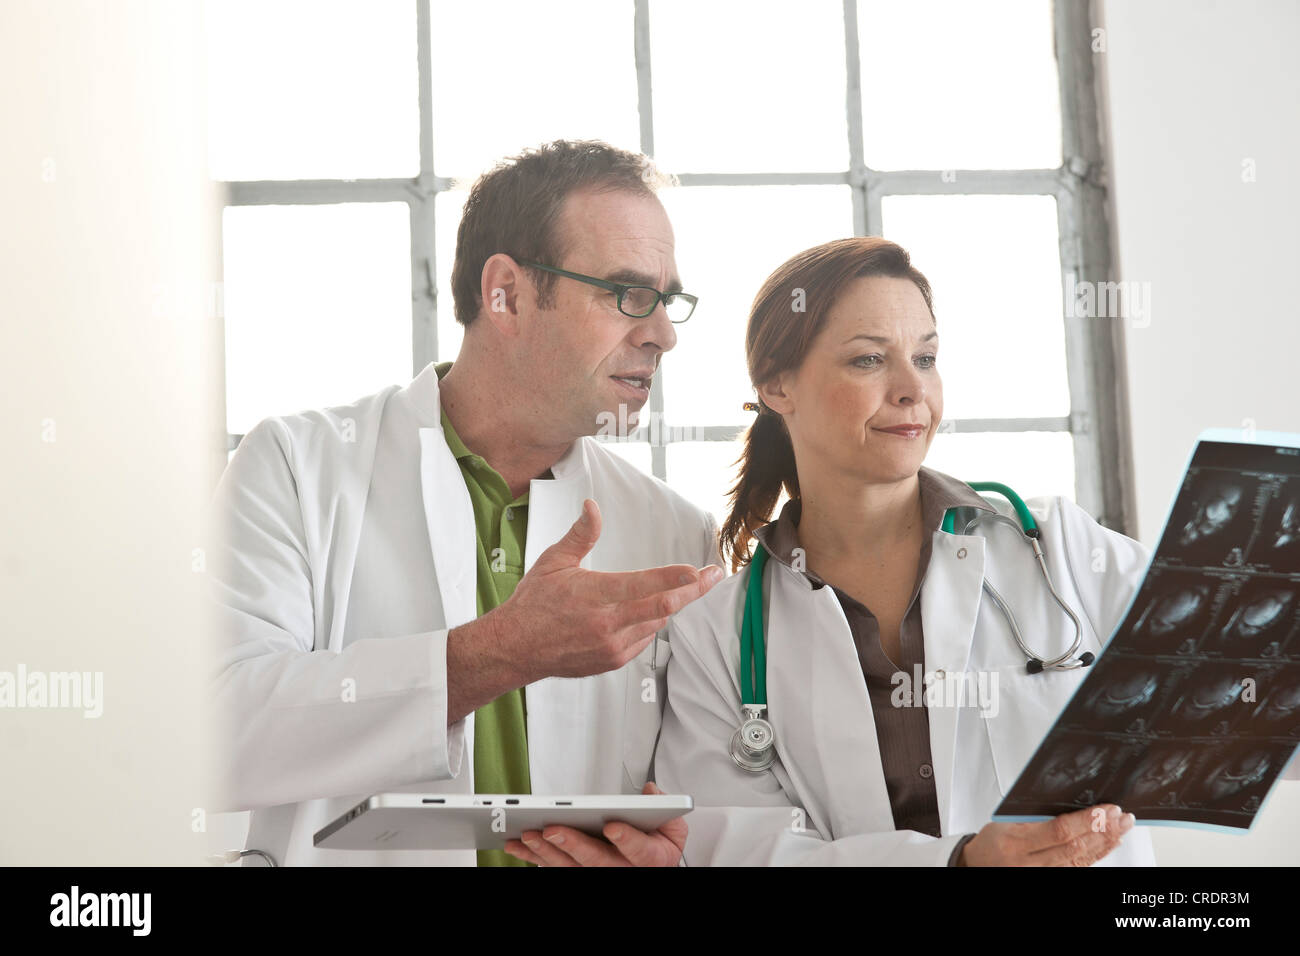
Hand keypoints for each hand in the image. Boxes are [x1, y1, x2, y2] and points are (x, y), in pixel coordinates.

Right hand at [491, 498, 722, 682]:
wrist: (515, 648)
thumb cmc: (533, 603)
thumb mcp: (554, 562)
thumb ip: (580, 534)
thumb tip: (593, 507)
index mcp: (594, 595)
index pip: (644, 585)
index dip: (675, 578)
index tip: (697, 569)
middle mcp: (607, 624)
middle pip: (663, 608)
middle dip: (693, 590)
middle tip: (714, 576)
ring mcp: (611, 646)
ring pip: (656, 623)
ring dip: (667, 606)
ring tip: (674, 589)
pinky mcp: (613, 661)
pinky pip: (643, 639)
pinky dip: (648, 624)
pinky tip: (641, 614)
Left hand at [502, 782, 687, 866]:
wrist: (651, 868)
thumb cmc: (658, 846)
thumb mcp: (673, 827)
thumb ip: (667, 808)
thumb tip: (651, 792)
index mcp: (651, 858)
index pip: (640, 851)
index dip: (626, 839)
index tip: (612, 826)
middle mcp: (623, 871)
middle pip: (596, 862)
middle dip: (573, 845)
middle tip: (553, 829)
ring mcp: (599, 874)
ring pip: (570, 868)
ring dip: (545, 852)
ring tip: (528, 834)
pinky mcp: (580, 873)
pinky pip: (556, 869)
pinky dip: (535, 858)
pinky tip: (519, 846)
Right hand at [959, 804, 1135, 865]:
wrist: (978, 866)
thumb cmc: (992, 842)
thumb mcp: (1004, 822)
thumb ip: (1034, 817)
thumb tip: (1070, 805)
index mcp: (1016, 842)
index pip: (1058, 831)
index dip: (1086, 820)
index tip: (1105, 809)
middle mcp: (1030, 863)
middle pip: (1075, 848)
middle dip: (1103, 831)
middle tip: (1121, 817)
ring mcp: (1041, 875)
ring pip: (1081, 861)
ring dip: (1105, 844)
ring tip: (1121, 828)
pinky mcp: (1050, 879)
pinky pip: (1078, 869)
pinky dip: (1096, 856)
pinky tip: (1107, 846)